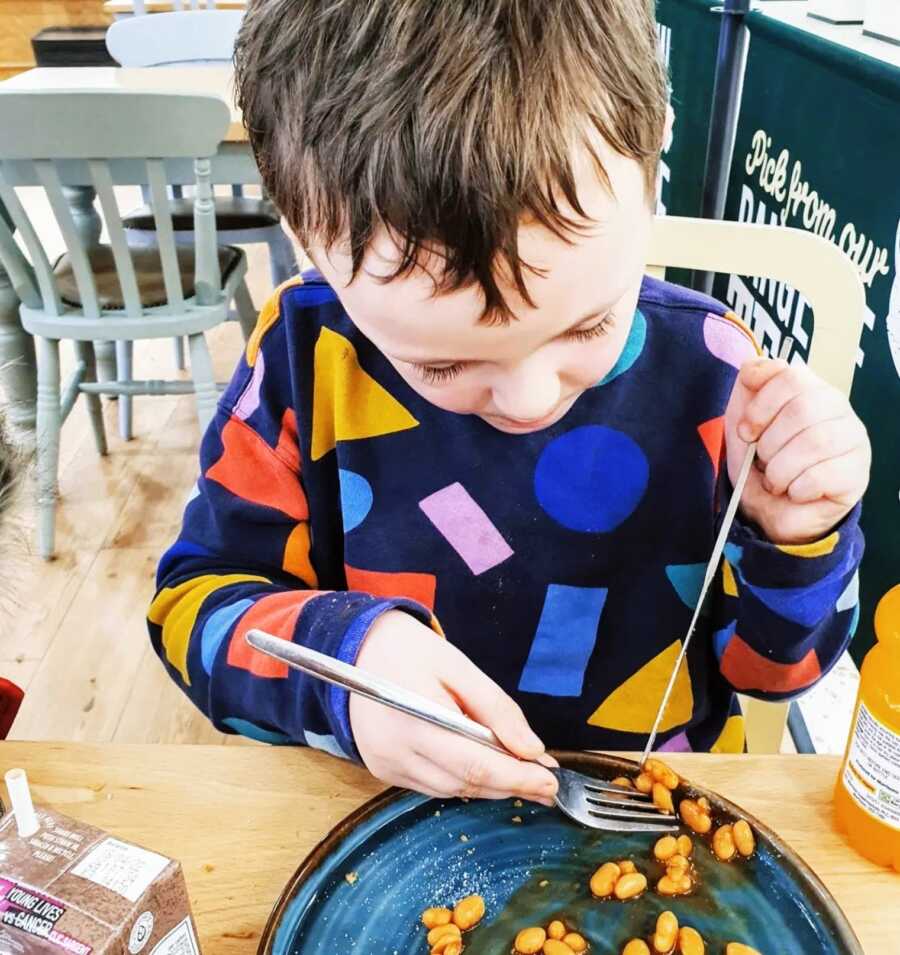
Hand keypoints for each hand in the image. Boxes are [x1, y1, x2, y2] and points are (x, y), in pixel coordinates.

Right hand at [349, 610, 557, 803]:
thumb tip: (531, 749)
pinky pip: (433, 786)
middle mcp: (395, 749)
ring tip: (522, 775)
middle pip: (465, 781)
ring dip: (489, 785)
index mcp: (414, 717)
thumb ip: (497, 708)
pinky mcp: (383, 770)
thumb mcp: (460, 666)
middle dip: (511, 784)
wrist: (358, 649)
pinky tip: (484, 768)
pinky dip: (463, 780)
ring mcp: (385, 764)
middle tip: (547, 782)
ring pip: (451, 789)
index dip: (517, 777)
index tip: (551, 781)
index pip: (474, 762)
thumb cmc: (411, 652)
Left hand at [725, 357, 870, 543]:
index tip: (745, 432)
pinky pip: (823, 475)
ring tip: (775, 479)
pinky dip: (796, 488)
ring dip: (780, 469)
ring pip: (814, 442)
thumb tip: (753, 368)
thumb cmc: (759, 460)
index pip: (790, 376)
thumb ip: (747, 387)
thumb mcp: (742, 420)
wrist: (769, 509)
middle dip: (769, 443)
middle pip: (802, 410)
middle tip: (762, 460)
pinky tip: (794, 491)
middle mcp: (836, 407)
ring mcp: (852, 439)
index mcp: (808, 388)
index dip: (760, 407)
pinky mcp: (857, 473)